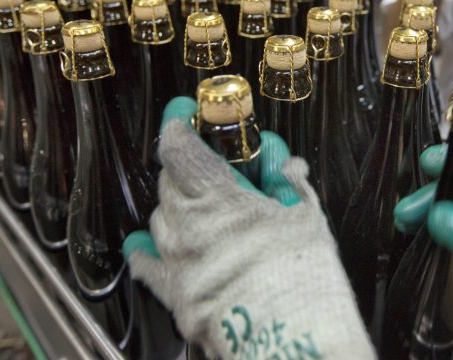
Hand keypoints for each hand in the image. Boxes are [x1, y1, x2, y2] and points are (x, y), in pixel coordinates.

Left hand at [122, 97, 373, 359]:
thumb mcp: (306, 219)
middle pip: (169, 181)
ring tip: (203, 208)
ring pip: (161, 218)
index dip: (178, 124)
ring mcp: (176, 262)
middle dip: (187, 167)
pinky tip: (146, 244)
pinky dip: (149, 249)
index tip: (183, 115)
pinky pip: (148, 264)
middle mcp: (187, 227)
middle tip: (210, 165)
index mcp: (218, 198)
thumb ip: (291, 185)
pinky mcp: (174, 296)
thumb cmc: (303, 280)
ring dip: (177, 205)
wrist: (291, 342)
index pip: (179, 148)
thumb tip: (287, 167)